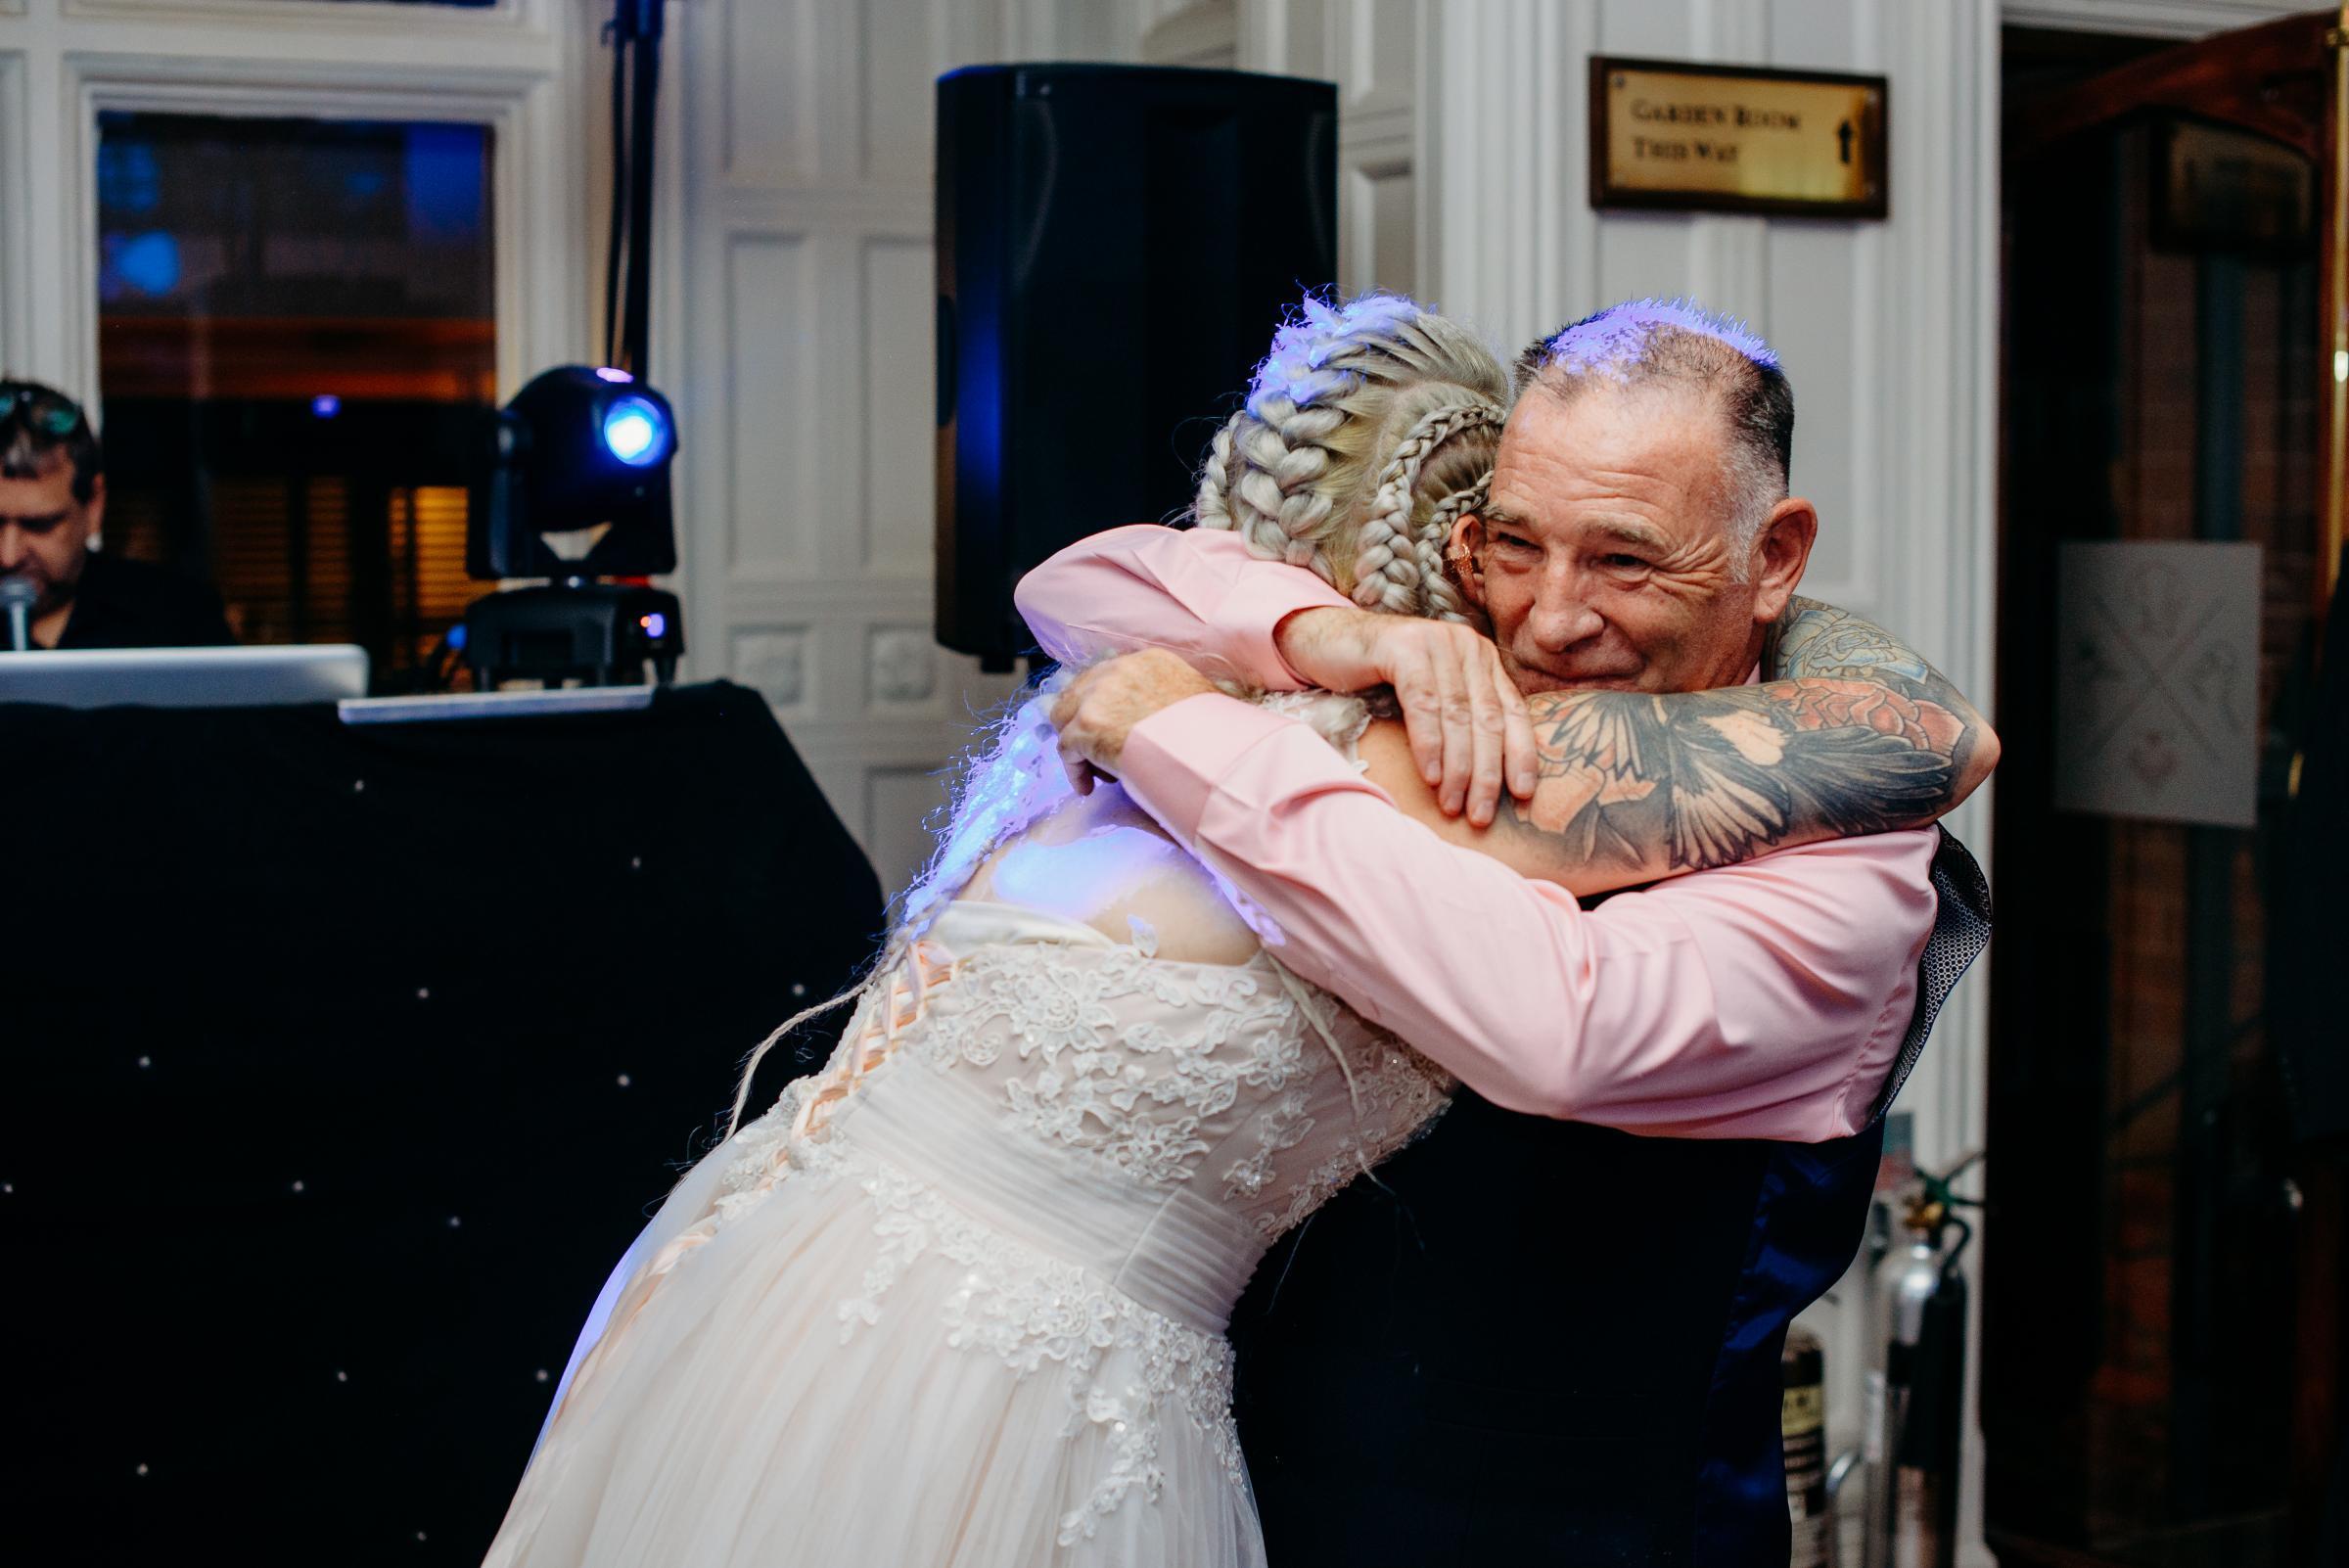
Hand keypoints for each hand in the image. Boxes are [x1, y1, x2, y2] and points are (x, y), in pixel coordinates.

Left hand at [1047, 649, 1219, 794]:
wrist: (1206, 750)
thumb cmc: (1214, 733)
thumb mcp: (1203, 699)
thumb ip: (1184, 698)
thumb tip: (1193, 709)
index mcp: (1147, 662)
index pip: (1108, 677)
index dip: (1105, 706)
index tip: (1113, 728)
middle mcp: (1118, 671)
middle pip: (1079, 693)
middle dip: (1084, 722)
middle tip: (1099, 752)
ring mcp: (1098, 697)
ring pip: (1066, 718)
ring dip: (1077, 746)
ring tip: (1096, 772)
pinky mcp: (1087, 727)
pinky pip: (1066, 749)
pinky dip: (1075, 771)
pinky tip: (1087, 787)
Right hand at [1275, 606, 1535, 824]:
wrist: (1326, 642)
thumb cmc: (1379, 678)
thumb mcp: (1431, 696)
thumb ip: (1460, 719)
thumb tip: (1486, 781)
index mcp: (1482, 659)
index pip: (1512, 712)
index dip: (1521, 755)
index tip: (1523, 795)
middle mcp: (1467, 647)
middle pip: (1487, 719)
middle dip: (1487, 773)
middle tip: (1480, 815)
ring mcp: (1437, 643)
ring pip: (1458, 715)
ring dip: (1459, 767)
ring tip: (1453, 805)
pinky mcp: (1405, 647)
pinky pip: (1424, 704)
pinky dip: (1429, 744)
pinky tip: (1432, 777)